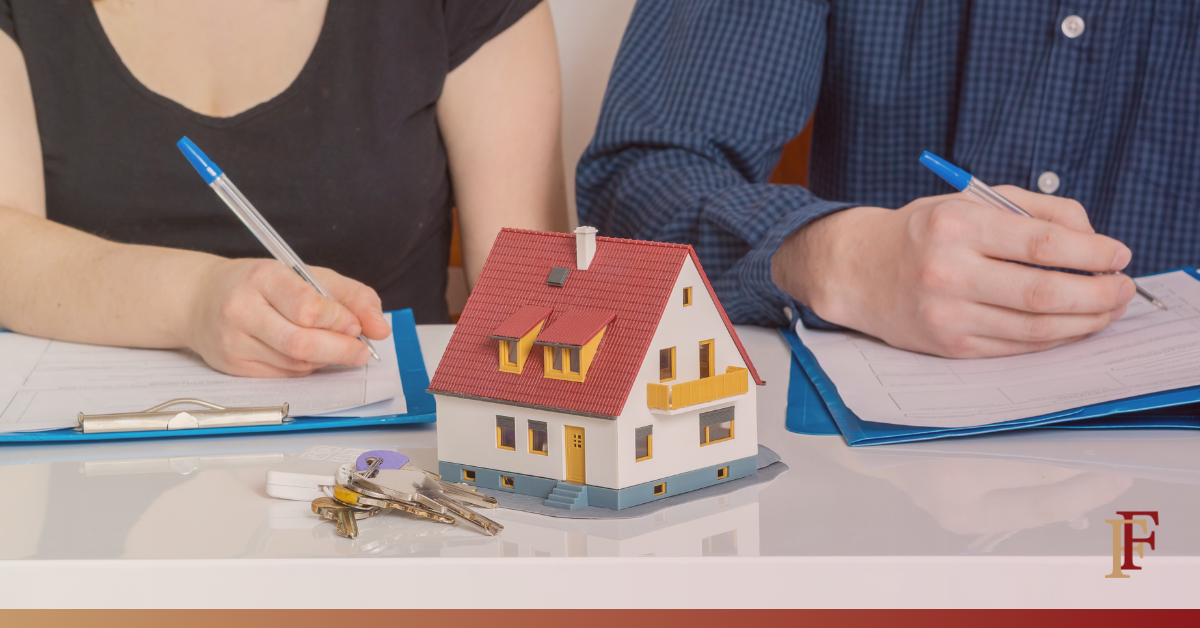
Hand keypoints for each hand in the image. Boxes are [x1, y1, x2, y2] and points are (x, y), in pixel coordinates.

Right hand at [184, 258, 390, 376]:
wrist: (199, 299)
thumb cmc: (260, 284)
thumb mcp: (306, 275)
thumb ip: (350, 296)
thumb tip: (381, 327)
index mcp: (262, 277)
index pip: (307, 308)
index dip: (340, 321)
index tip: (357, 325)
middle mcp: (242, 309)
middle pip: (301, 343)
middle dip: (341, 350)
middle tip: (361, 351)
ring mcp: (234, 341)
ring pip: (295, 364)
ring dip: (325, 360)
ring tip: (335, 348)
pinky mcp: (233, 366)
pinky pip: (283, 375)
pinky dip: (305, 368)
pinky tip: (308, 355)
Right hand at [773, 186, 1136, 357]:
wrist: (857, 271)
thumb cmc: (922, 232)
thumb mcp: (970, 201)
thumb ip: (1034, 209)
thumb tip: (1092, 237)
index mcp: (954, 224)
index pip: (1041, 242)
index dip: (1092, 252)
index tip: (1118, 254)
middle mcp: (947, 270)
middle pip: (1044, 291)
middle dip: (1098, 293)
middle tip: (1122, 287)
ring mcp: (946, 314)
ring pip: (1035, 327)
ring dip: (1085, 321)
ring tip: (1107, 308)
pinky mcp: (949, 345)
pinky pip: (1016, 347)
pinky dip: (1053, 338)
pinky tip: (1071, 325)